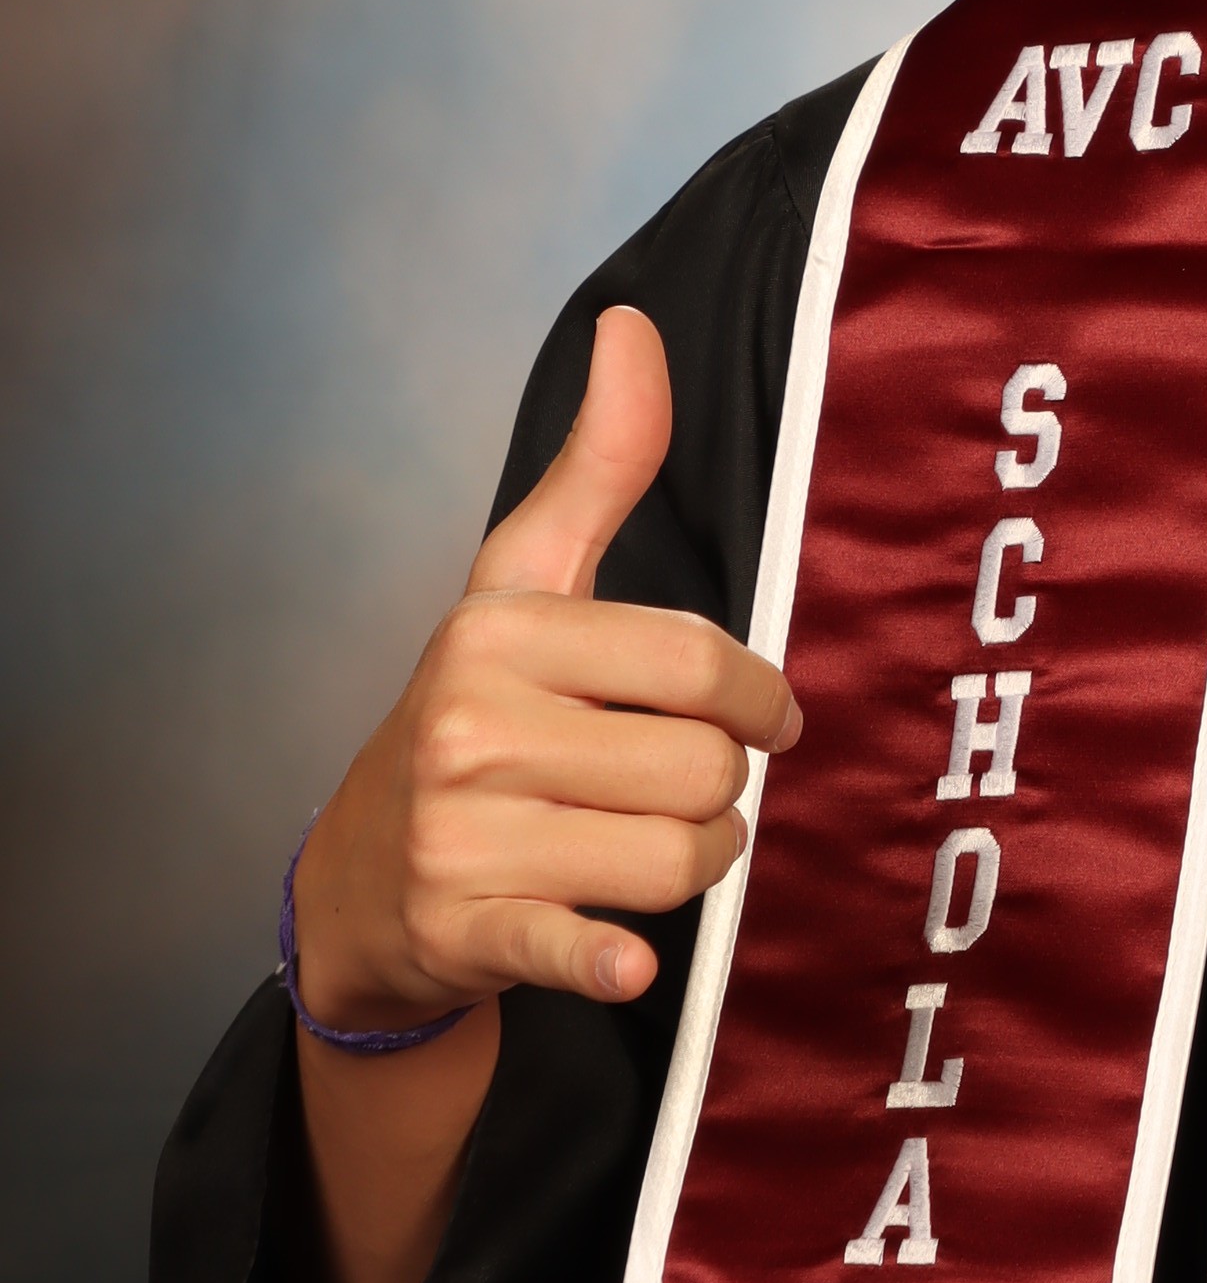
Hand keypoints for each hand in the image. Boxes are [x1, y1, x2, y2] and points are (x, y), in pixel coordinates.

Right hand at [288, 307, 797, 1029]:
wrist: (364, 878)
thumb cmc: (480, 714)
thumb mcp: (527, 581)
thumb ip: (599, 462)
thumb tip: (631, 322)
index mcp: (499, 630)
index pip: (701, 665)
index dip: (761, 697)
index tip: (766, 716)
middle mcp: (471, 725)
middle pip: (704, 768)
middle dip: (722, 786)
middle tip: (681, 789)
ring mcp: (462, 832)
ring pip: (679, 858)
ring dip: (698, 862)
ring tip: (651, 844)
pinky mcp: (466, 928)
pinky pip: (575, 948)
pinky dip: (608, 961)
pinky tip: (623, 959)